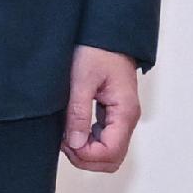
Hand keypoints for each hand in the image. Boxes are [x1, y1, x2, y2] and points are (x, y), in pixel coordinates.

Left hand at [63, 47, 141, 171]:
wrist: (106, 33)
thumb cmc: (97, 49)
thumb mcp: (82, 79)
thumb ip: (78, 112)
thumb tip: (75, 143)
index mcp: (124, 112)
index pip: (111, 152)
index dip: (86, 155)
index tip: (67, 141)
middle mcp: (127, 118)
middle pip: (112, 159)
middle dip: (86, 158)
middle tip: (65, 140)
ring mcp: (121, 117)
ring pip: (108, 153)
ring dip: (86, 151)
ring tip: (67, 133)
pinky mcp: (112, 113)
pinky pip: (104, 139)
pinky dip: (88, 142)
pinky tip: (73, 127)